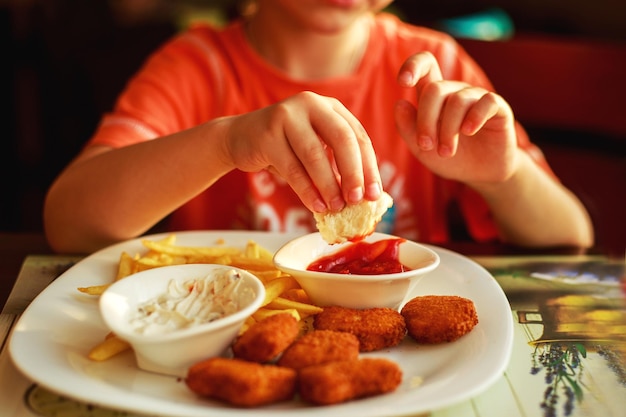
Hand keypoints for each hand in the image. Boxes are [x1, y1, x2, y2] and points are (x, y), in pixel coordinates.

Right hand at [220, 91, 381, 211]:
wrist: (239, 138)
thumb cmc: (285, 147)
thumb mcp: (315, 148)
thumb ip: (338, 164)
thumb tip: (366, 197)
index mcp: (330, 107)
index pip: (358, 136)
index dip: (369, 167)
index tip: (375, 195)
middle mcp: (310, 104)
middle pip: (342, 140)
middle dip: (353, 173)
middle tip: (358, 201)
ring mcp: (287, 116)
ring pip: (315, 155)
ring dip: (329, 185)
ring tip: (336, 208)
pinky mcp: (267, 134)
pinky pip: (292, 168)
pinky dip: (306, 190)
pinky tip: (316, 206)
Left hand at [394, 52, 519, 185]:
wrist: (480, 174)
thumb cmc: (449, 157)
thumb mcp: (422, 148)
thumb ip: (407, 128)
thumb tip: (400, 104)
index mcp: (434, 97)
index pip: (425, 65)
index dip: (413, 66)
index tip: (403, 82)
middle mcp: (455, 92)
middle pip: (435, 89)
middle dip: (426, 120)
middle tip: (427, 145)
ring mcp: (477, 98)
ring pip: (457, 100)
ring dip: (447, 129)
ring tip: (446, 152)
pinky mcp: (498, 108)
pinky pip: (486, 102)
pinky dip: (475, 117)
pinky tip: (468, 132)